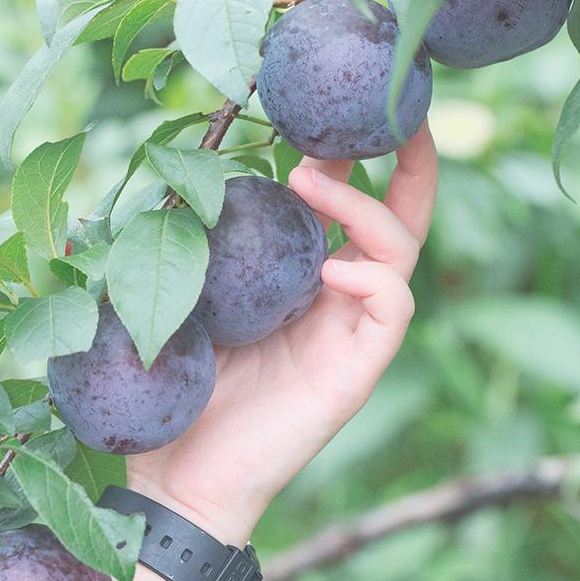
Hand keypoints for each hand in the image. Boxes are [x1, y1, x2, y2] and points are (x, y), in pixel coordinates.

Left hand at [127, 124, 437, 543]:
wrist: (174, 477)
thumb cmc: (174, 386)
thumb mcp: (182, 296)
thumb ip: (197, 242)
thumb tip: (173, 171)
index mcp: (301, 276)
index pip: (350, 202)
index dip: (362, 152)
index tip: (344, 103)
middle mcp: (336, 296)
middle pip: (399, 216)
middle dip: (406, 161)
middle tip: (384, 114)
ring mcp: (350, 331)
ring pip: (400, 250)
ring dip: (365, 206)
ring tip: (309, 180)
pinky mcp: (356, 370)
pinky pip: (393, 308)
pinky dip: (372, 276)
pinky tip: (330, 268)